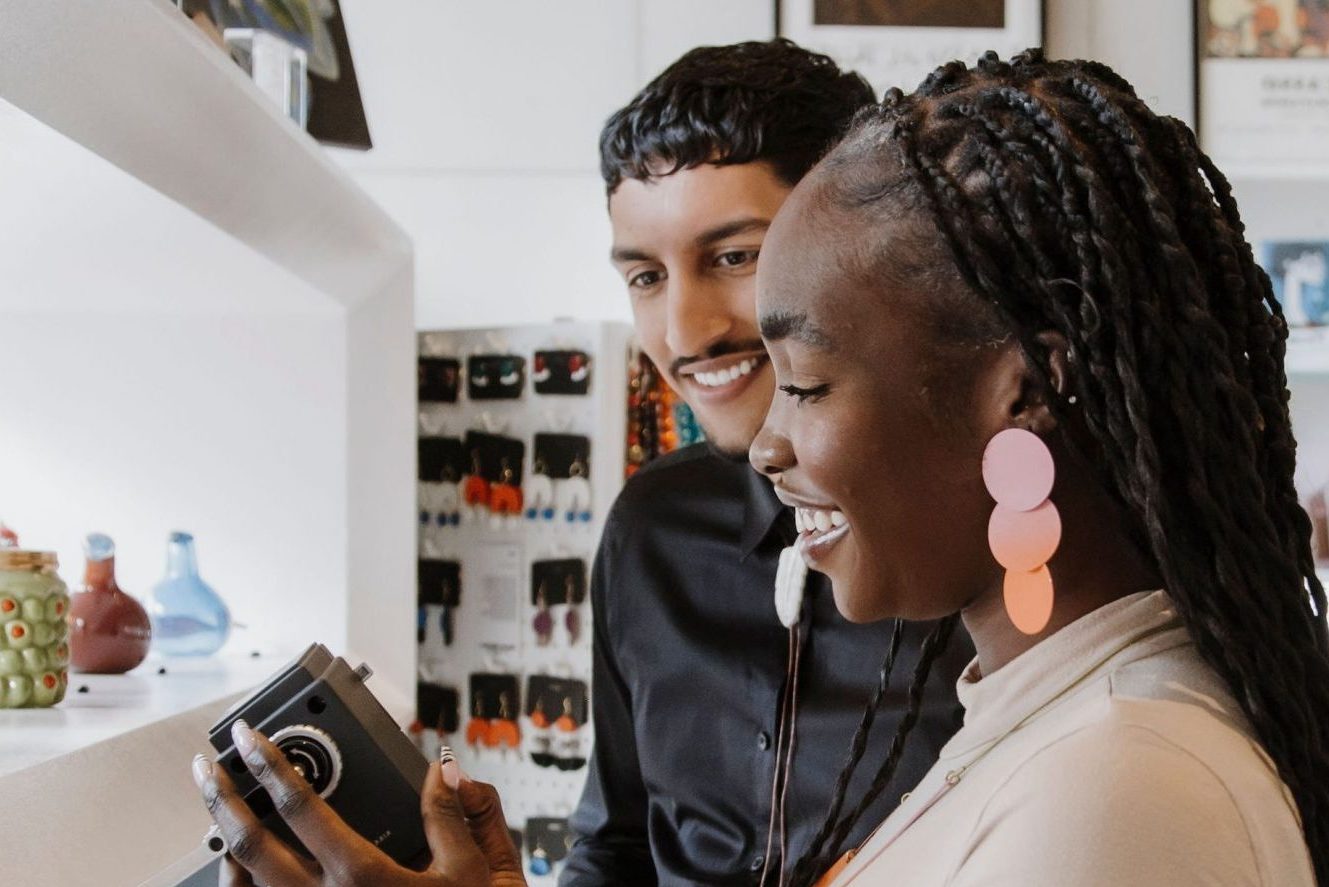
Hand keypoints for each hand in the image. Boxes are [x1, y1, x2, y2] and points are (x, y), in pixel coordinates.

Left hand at [193, 720, 525, 886]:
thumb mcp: (474, 871)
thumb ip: (455, 814)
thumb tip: (444, 770)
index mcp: (362, 876)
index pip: (301, 806)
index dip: (269, 764)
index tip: (250, 737)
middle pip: (250, 844)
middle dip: (223, 797)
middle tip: (208, 765)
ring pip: (241, 884)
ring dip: (224, 841)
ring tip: (220, 809)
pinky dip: (238, 881)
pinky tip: (241, 864)